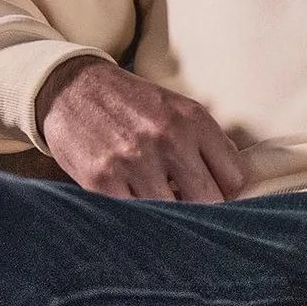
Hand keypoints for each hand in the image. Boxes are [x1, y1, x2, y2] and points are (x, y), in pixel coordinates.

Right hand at [35, 55, 245, 202]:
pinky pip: (135, 216)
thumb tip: (236, 184)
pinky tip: (135, 202)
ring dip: (169, 216)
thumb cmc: (131, 103)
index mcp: (192, 119)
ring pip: (173, 214)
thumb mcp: (177, 108)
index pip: (234, 177)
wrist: (70, 88)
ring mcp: (134, 160)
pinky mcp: (102, 180)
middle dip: (203, 210)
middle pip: (209, 200)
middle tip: (189, 207)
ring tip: (160, 204)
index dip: (228, 193)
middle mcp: (167, 138)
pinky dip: (138, 217)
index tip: (216, 195)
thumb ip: (208, 142)